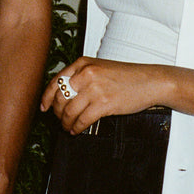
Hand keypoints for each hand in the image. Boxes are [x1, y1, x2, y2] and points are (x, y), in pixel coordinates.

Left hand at [40, 56, 166, 134]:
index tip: (44, 107)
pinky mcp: (104, 103)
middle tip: (60, 120)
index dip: (47, 97)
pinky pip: (82, 120)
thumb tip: (63, 94)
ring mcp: (95, 88)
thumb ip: (81, 76)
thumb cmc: (126, 76)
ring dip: (66, 122)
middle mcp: (86, 73)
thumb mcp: (100, 68)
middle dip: (57, 113)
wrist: (149, 81)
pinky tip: (77, 130)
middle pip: (60, 98)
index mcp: (83, 63)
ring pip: (69, 111)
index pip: (56, 81)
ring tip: (68, 127)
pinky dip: (77, 128)